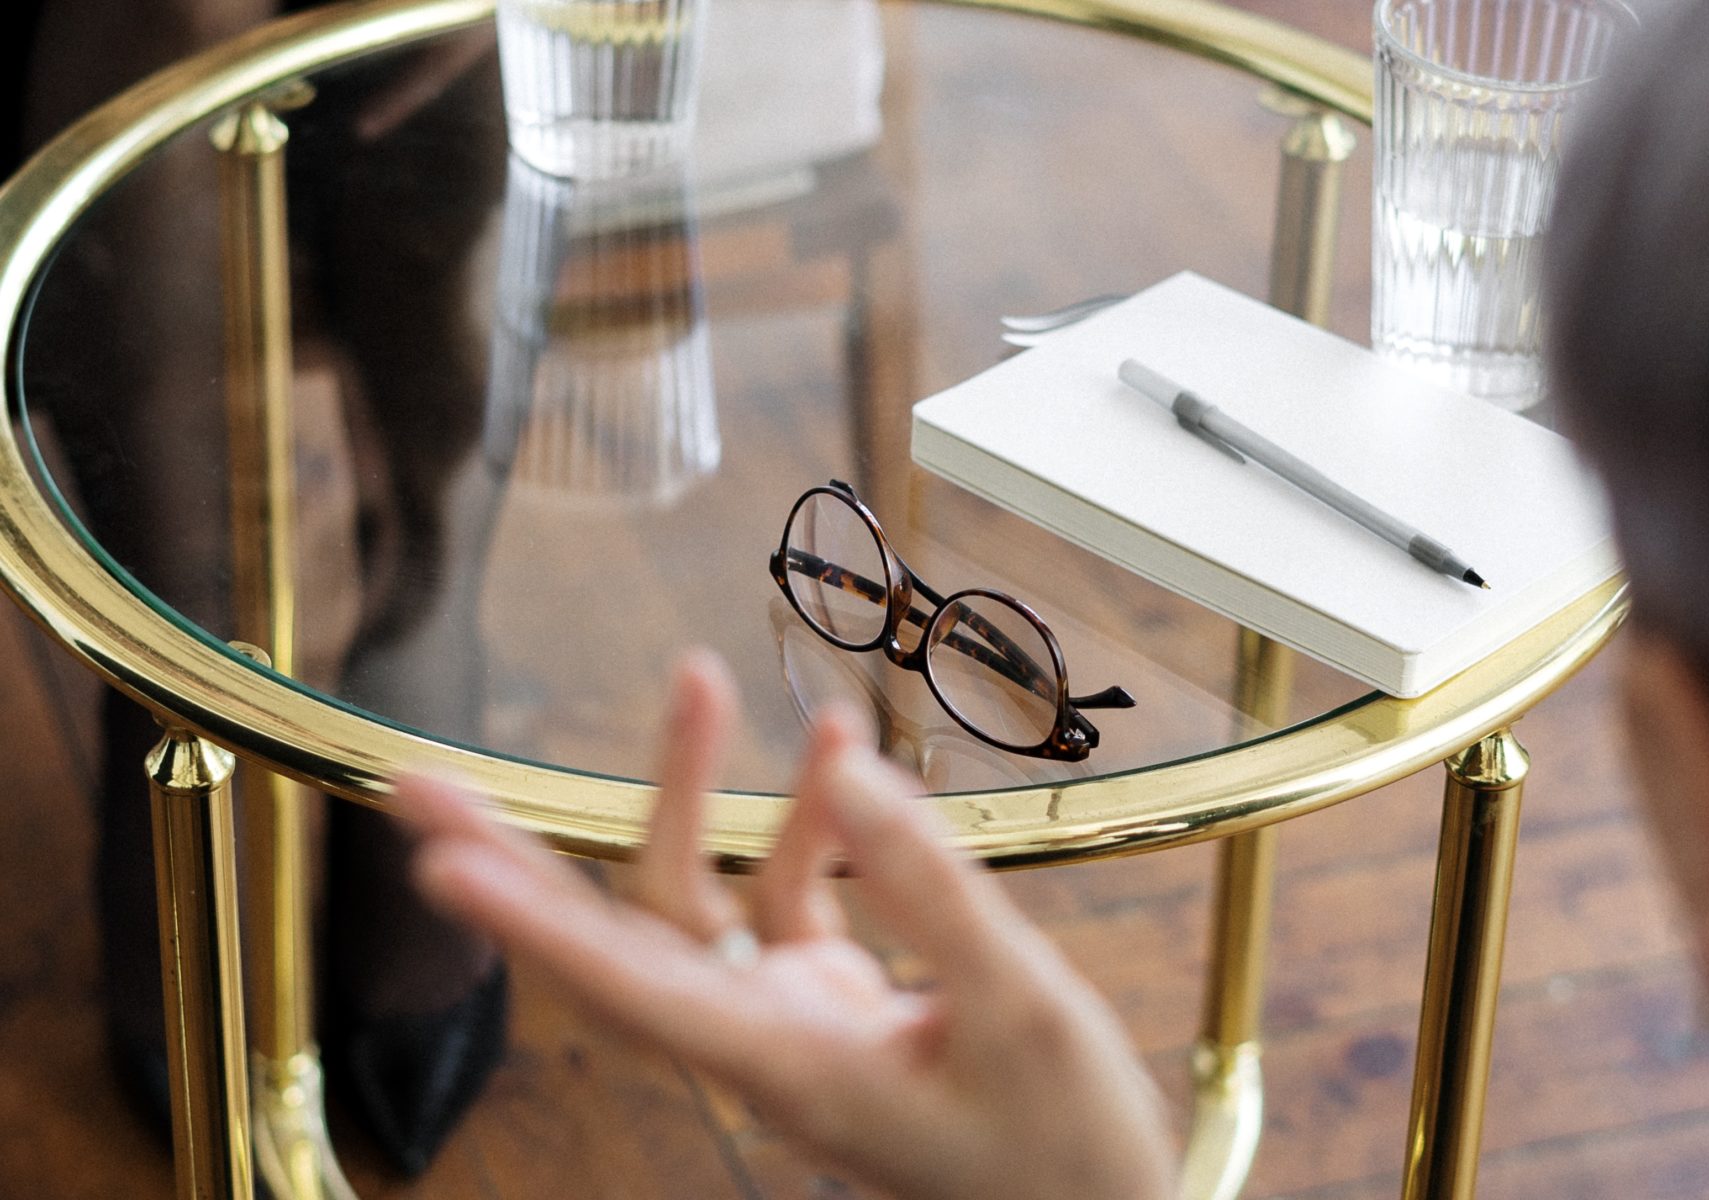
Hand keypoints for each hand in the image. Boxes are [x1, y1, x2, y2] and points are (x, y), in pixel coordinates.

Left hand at [396, 652, 1175, 1199]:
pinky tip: (835, 750)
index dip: (532, 922)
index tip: (438, 862)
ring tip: (699, 677)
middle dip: (521, 860)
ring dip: (694, 791)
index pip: (631, 987)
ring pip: (695, 901)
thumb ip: (930, 888)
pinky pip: (789, 895)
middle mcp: (763, 1043)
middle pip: (612, 942)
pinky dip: (807, 821)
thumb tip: (846, 772)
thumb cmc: (1061, 1141)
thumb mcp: (1021, 1006)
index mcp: (789, 1065)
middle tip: (420, 786)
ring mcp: (792, 1017)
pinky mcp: (831, 1000)